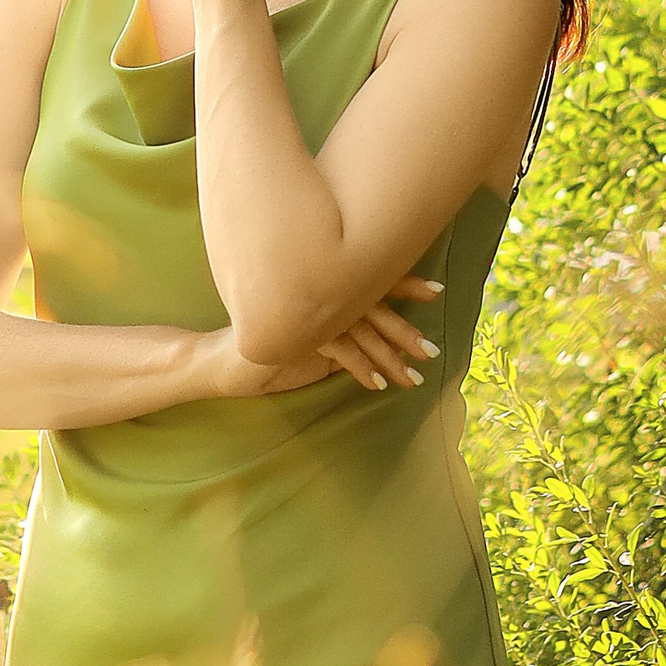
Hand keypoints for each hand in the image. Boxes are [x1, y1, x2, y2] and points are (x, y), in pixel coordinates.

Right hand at [197, 276, 445, 398]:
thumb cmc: (273, 345)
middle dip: (405, 331)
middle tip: (433, 351)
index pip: (372, 280)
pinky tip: (376, 385)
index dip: (405, 284)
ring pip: (359, 329)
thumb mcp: (317, 337)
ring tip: (414, 378)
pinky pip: (335, 349)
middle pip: (372, 305)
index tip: (438, 291)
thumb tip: (382, 338)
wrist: (228, 359)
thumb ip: (345, 331)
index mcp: (325, 285)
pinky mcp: (294, 333)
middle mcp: (317, 293)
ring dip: (389, 356)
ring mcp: (306, 312)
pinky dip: (359, 367)